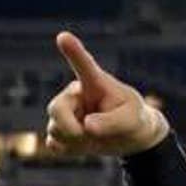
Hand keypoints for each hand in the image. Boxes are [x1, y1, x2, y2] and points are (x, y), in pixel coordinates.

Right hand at [45, 32, 169, 156]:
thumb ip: (112, 122)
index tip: (63, 36)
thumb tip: (87, 127)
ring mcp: (67, 113)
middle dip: (67, 126)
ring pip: (53, 128)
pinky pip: (53, 143)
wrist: (129, 136)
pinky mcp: (62, 131)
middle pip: (56, 108)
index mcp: (95, 84)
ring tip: (93, 138)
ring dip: (72, 140)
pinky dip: (66, 149)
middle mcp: (76, 94)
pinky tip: (82, 145)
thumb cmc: (133, 119)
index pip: (83, 65)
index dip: (73, 51)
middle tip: (85, 134)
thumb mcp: (131, 120)